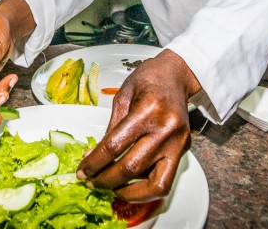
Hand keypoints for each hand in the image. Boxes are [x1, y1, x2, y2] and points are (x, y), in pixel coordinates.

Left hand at [76, 50, 200, 200]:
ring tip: (112, 189)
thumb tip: (93, 157)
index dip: (94, 163)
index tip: (82, 172)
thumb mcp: (122, 97)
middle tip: (92, 182)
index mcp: (147, 110)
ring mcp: (178, 143)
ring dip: (129, 193)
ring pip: (155, 184)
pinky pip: (165, 180)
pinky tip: (131, 185)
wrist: (178, 75)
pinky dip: (146, 189)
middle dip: (106, 180)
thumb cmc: (149, 79)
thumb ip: (110, 129)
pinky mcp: (184, 151)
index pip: (115, 146)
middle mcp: (166, 129)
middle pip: (131, 168)